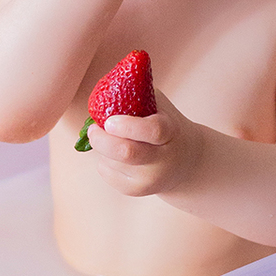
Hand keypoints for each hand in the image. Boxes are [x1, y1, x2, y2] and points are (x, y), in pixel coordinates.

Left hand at [83, 90, 203, 197]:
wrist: (183, 161)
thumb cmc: (164, 124)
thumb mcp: (159, 106)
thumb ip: (137, 92)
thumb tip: (106, 84)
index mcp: (170, 132)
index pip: (153, 130)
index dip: (129, 126)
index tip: (109, 121)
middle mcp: (163, 159)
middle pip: (127, 153)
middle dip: (102, 140)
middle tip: (92, 129)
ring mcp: (150, 178)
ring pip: (112, 162)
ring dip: (102, 148)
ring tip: (110, 140)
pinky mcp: (136, 190)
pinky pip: (107, 174)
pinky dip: (102, 161)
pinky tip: (113, 156)